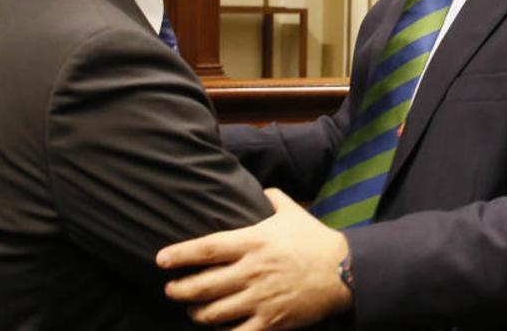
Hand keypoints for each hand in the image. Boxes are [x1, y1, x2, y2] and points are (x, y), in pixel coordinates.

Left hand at [156, 188, 352, 329]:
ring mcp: (261, 298)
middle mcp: (252, 271)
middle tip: (171, 290)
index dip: (180, 255)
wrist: (345, 270)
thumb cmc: (316, 239)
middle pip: (203, 285)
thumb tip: (263, 189)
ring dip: (197, 313)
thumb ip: (273, 198)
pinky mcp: (272, 321)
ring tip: (193, 310)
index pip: (207, 249)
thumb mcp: (292, 212)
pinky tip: (218, 329)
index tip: (160, 260)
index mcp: (253, 242)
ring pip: (214, 313)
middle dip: (180, 290)